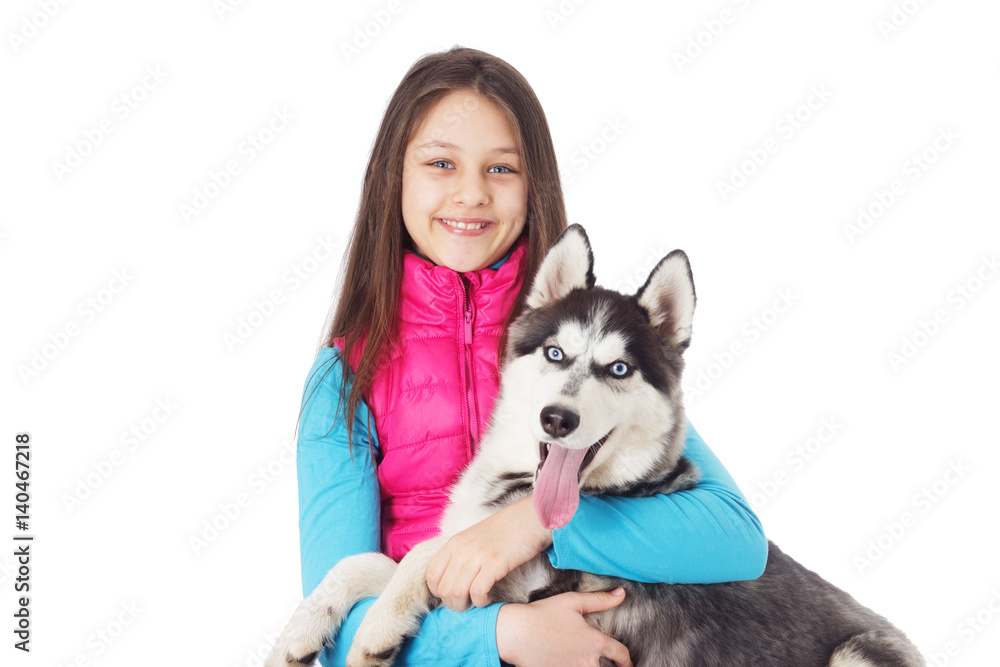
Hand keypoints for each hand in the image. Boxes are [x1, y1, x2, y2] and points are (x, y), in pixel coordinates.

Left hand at [426, 495, 552, 610]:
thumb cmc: (505, 531)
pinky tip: (488, 598)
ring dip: (466, 605)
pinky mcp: (495, 563)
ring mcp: (477, 556)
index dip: (438, 592)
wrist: (529, 518)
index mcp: (454, 542)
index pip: (431, 575)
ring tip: (477, 602)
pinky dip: (481, 602)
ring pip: (457, 593)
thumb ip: (461, 555)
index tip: (452, 595)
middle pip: (443, 589)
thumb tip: (451, 580)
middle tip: (466, 604)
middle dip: (452, 603)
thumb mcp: (474, 538)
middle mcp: (462, 549)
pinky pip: (478, 592)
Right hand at [496, 588, 631, 666]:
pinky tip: (572, 665)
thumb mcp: (572, 602)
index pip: (620, 654)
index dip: (627, 660)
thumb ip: (600, 599)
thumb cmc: (543, 614)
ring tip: (588, 664)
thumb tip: (622, 594)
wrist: (516, 633)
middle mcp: (587, 661)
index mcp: (594, 641)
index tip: (627, 663)